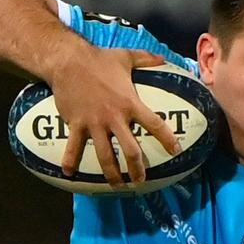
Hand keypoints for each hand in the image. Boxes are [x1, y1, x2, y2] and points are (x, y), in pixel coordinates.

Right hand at [48, 45, 180, 187]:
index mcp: (130, 103)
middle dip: (136, 169)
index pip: (154, 123)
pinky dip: (70, 161)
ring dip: (111, 174)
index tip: (175, 150)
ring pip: (105, 156)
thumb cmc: (98, 59)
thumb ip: (146, 58)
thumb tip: (163, 58)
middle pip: (130, 150)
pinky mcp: (76, 125)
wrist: (68, 61)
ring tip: (116, 186)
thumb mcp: (125, 57)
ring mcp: (94, 123)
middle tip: (140, 181)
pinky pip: (73, 147)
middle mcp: (114, 117)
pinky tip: (69, 173)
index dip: (166, 138)